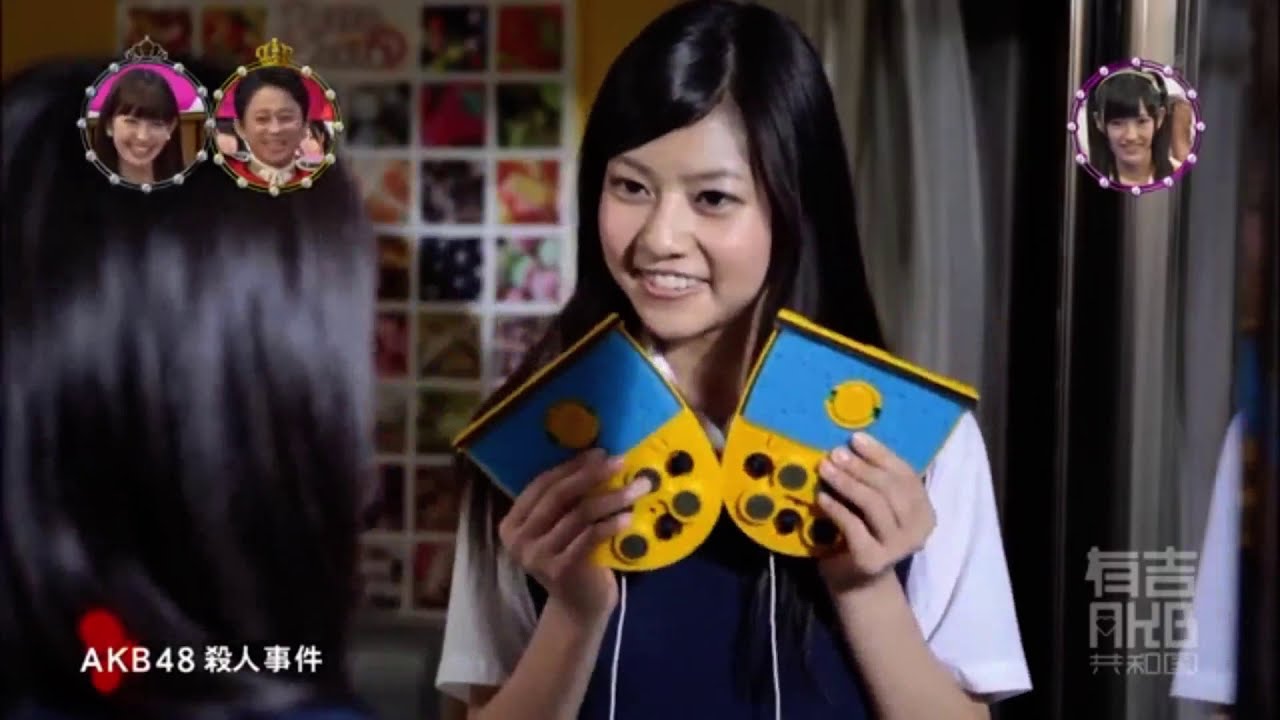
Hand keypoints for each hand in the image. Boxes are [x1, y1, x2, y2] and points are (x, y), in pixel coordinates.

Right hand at [499, 449, 649, 623]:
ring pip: (578, 514)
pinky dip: (611, 524)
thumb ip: (566, 502)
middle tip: (620, 462)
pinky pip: (589, 537)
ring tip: (636, 488)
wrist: (579, 606)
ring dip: (611, 497)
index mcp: (512, 522)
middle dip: (592, 475)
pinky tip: (629, 517)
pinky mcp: (559, 570)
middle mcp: (518, 539)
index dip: (571, 466)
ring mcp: (536, 556)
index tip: (599, 452)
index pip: (542, 484)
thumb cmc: (573, 558)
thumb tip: (597, 459)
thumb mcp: (561, 527)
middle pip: (558, 495)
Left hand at [815, 432, 935, 594]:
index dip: (881, 454)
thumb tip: (852, 445)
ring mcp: (898, 547)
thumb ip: (875, 482)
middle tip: (835, 453)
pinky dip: (837, 508)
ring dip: (848, 483)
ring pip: (874, 505)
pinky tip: (822, 497)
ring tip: (825, 469)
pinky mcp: (873, 560)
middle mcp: (919, 530)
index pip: (906, 476)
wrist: (857, 582)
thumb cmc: (865, 534)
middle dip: (861, 467)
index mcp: (924, 512)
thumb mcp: (876, 506)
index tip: (855, 438)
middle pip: (890, 489)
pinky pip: (854, 527)